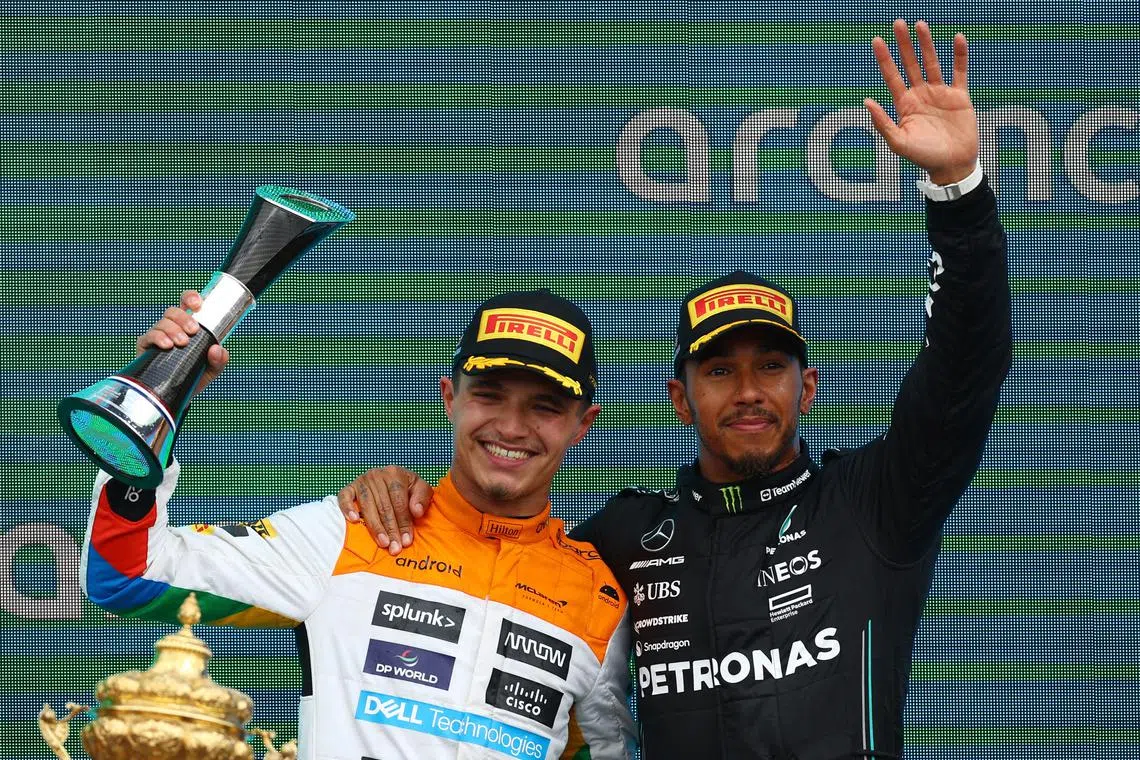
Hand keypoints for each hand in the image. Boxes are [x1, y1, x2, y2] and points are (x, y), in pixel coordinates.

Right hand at [136, 290, 228, 397]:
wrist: (178, 394)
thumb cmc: (195, 374)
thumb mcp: (213, 369)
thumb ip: (220, 360)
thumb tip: (217, 349)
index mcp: (188, 325)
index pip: (187, 304)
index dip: (191, 297)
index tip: (198, 305)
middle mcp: (172, 327)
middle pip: (173, 311)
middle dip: (183, 318)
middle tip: (193, 331)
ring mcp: (158, 335)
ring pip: (162, 322)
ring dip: (173, 329)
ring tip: (182, 342)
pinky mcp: (146, 346)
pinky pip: (149, 336)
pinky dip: (158, 337)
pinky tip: (167, 345)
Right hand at [337, 466, 432, 554]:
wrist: (392, 478)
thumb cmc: (408, 487)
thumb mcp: (420, 488)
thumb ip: (422, 498)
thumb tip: (416, 511)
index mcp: (395, 473)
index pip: (399, 501)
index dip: (404, 522)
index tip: (406, 540)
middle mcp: (377, 475)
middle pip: (384, 507)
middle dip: (391, 530)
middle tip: (395, 548)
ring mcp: (362, 481)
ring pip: (367, 506)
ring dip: (375, 527)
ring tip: (383, 543)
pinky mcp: (350, 487)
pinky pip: (344, 497)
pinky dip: (347, 508)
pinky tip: (353, 520)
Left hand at [864, 19, 978, 184]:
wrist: (953, 166)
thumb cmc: (924, 158)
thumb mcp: (899, 142)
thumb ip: (883, 122)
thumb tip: (866, 101)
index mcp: (904, 105)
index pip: (892, 76)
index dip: (884, 59)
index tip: (877, 40)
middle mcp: (920, 95)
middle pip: (910, 64)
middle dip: (904, 44)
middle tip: (898, 23)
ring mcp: (940, 94)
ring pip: (932, 63)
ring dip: (926, 44)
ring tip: (920, 24)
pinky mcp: (959, 96)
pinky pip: (959, 71)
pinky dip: (959, 56)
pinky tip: (957, 38)